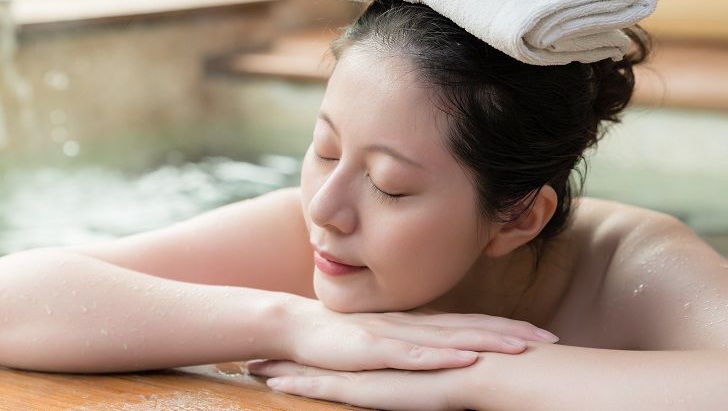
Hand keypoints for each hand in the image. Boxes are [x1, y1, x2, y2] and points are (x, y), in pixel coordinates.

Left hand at [248, 359, 468, 410]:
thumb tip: (441, 365)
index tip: (296, 346)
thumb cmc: (474, 369)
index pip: (348, 346)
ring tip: (251, 368)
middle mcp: (371, 353)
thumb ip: (433, 362)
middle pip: (323, 353)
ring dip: (284, 368)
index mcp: (389, 349)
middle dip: (289, 353)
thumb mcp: (447, 365)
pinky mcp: (368, 385)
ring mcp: (366, 368)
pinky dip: (300, 384)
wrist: (482, 368)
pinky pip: (326, 387)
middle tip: (256, 357)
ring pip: (315, 368)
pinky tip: (275, 386)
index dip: (321, 346)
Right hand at [278, 298, 556, 371]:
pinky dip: (441, 356)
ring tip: (522, 347)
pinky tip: (465, 358)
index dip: (507, 327)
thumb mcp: (384, 345)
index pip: (470, 323)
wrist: (294, 328)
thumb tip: (449, 361)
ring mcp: (393, 334)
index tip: (545, 335)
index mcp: (418, 324)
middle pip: (470, 326)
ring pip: (448, 337)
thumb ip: (415, 349)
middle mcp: (412, 324)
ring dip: (487, 341)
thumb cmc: (339, 340)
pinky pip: (412, 354)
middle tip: (551, 339)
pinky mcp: (372, 348)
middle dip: (511, 332)